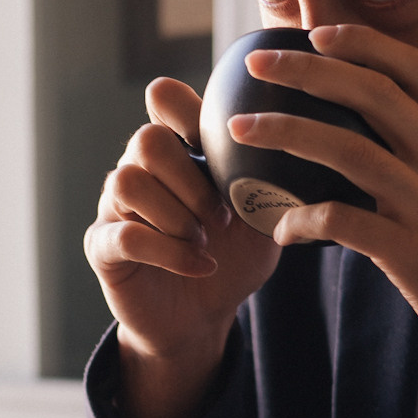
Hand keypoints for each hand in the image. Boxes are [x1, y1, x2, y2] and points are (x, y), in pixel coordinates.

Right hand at [85, 78, 278, 417]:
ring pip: (127, 182)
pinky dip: (171, 252)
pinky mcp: (102, 247)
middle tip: (222, 215)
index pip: (163, 98)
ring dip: (176, 214)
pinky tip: (201, 266)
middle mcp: (138, 169)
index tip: (221, 145)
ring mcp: (114, 207)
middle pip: (147, 140)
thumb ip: (275, 175)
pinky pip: (125, 235)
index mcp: (176, 149)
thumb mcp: (264, 213)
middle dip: (192, 179)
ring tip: (206, 239)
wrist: (204, 318)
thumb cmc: (233, 257)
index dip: (187, 109)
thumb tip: (315, 138)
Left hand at [232, 28, 417, 399]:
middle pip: (374, 94)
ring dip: (287, 131)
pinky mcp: (415, 255)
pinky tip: (279, 226)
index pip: (417, 71)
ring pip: (349, 149)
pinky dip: (304, 219)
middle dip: (310, 69)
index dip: (365, 44)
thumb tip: (375, 139)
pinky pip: (343, 223)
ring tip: (242, 126)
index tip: (318, 32)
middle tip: (259, 60)